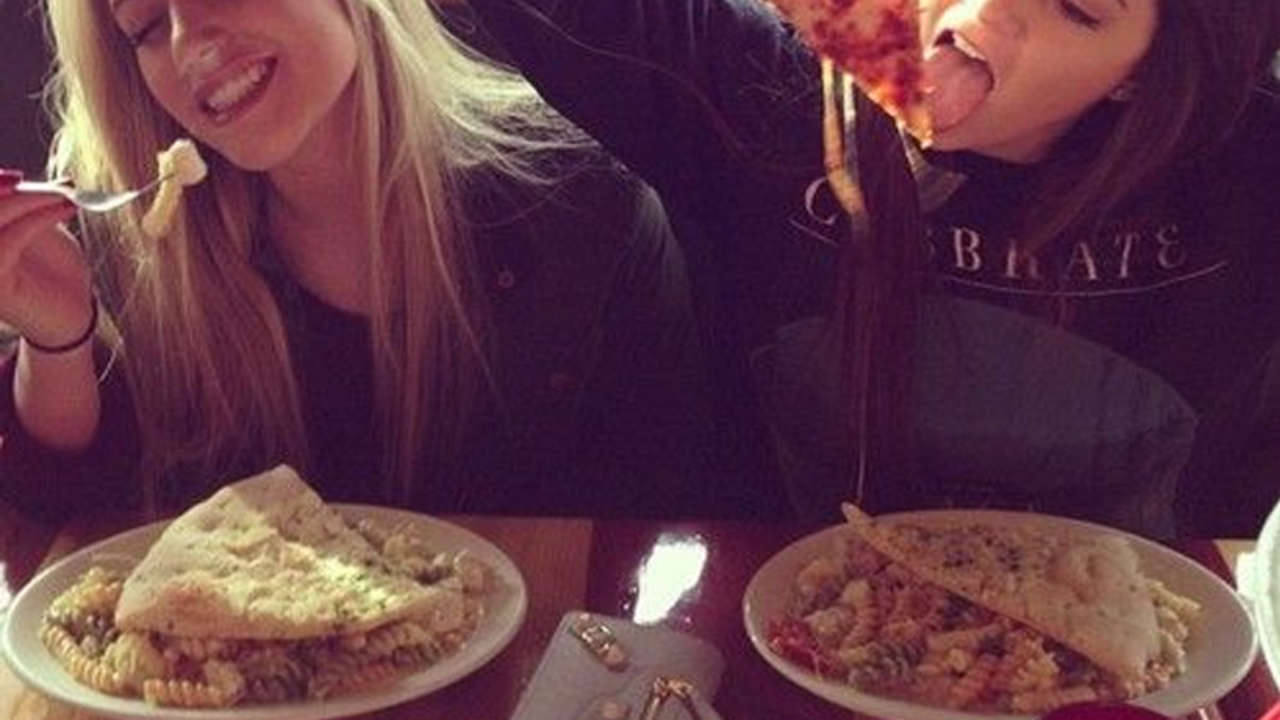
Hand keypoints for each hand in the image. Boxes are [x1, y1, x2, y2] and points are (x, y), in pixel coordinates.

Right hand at [0, 171, 93, 349]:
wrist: (74, 311)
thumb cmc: (53, 268)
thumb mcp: (35, 225)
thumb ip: (21, 200)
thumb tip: (17, 175)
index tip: (15, 176)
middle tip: (27, 179)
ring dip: (29, 199)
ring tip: (65, 194)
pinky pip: (9, 241)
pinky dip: (39, 218)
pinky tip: (67, 209)